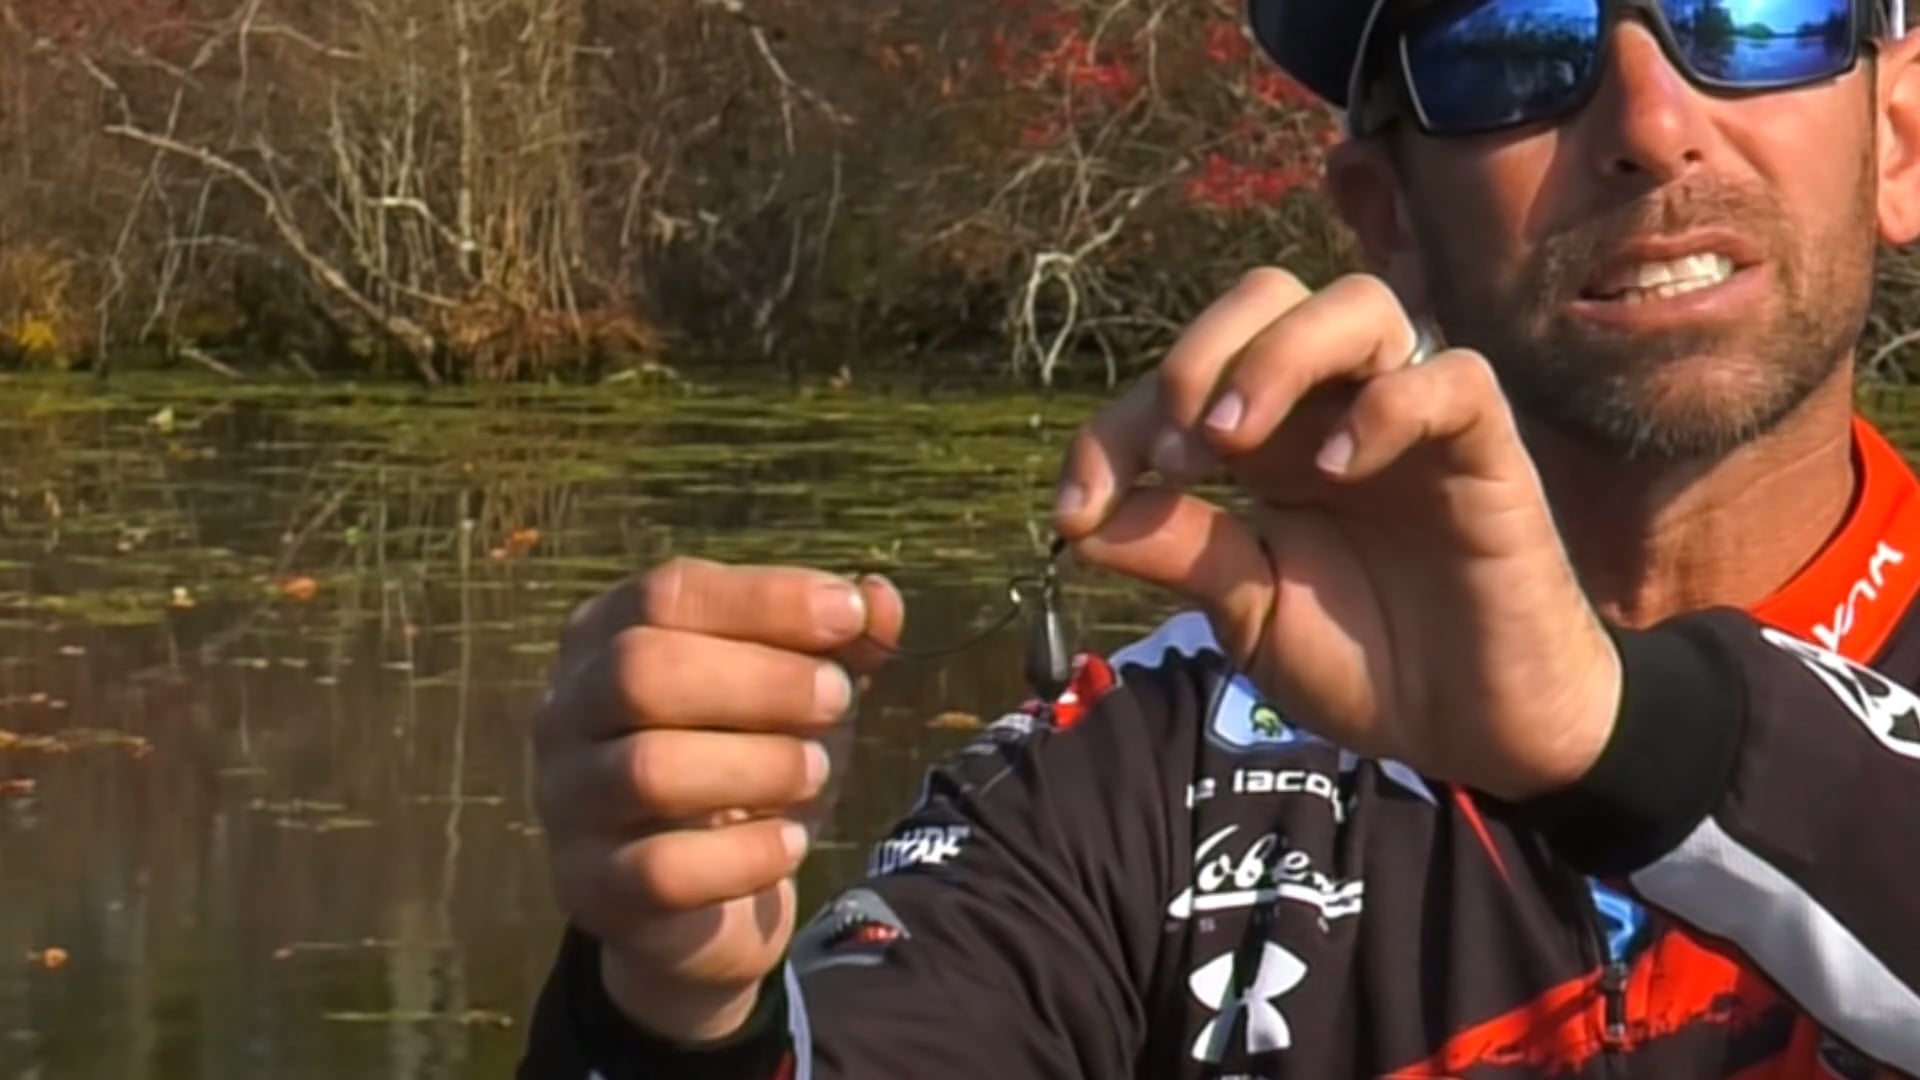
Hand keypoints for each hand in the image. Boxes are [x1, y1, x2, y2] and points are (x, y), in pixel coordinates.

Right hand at [532, 559, 903, 1040]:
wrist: (704, 901)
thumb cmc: (746, 766)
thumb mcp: (799, 697)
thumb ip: (840, 646)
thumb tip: (880, 596)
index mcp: (605, 639)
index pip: (667, 593)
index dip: (764, 598)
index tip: (850, 614)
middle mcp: (565, 713)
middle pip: (640, 669)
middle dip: (759, 680)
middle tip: (838, 700)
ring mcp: (567, 804)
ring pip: (648, 769)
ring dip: (757, 765)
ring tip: (816, 770)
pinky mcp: (591, 889)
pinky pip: (662, 870)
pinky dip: (743, 854)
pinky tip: (791, 844)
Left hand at [1053, 269, 1620, 801]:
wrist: (1475, 731)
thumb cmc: (1368, 660)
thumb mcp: (1248, 613)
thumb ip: (1178, 553)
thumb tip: (1076, 522)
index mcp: (1269, 440)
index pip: (1182, 381)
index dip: (1112, 431)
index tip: (1077, 510)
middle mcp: (1334, 409)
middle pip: (1266, 295)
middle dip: (1200, 352)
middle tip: (1175, 450)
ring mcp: (1412, 421)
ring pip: (1357, 304)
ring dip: (1279, 355)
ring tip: (1233, 438)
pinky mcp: (1488, 450)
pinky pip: (1452, 379)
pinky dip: (1387, 407)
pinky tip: (1334, 471)